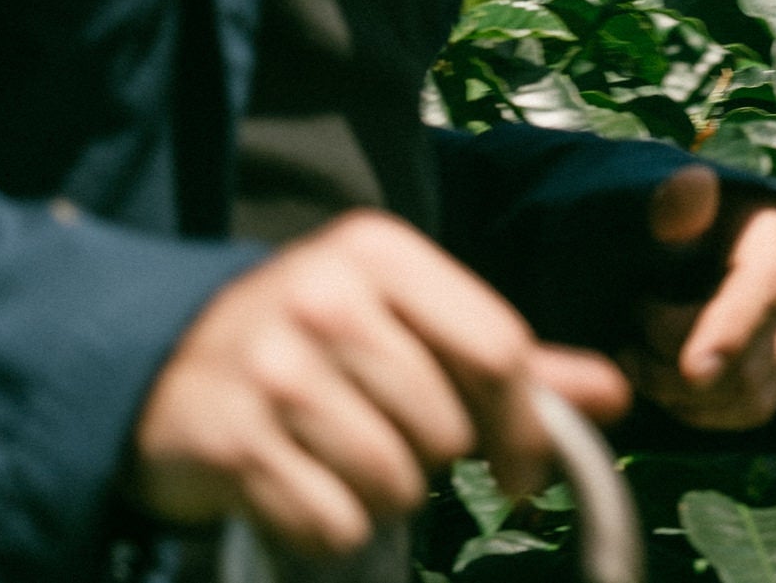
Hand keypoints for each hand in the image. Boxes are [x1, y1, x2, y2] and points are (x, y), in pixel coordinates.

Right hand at [134, 210, 629, 557]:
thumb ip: (508, 362)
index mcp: (378, 252)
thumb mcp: (406, 324)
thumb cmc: (313, 344)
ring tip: (337, 457)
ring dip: (379, 494)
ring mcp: (273, 370)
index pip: (498, 348)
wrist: (160, 363)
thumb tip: (616, 392)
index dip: (523, 426)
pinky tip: (294, 483)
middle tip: (384, 437)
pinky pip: (333, 523)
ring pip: (395, 483)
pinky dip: (325, 524)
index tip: (520, 470)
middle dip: (431, 456)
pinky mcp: (232, 443)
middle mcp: (325, 299)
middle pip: (446, 428)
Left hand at [624, 164, 775, 430]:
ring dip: (680, 392)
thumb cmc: (657, 216)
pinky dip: (695, 411)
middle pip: (755, 355)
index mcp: (775, 231)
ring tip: (632, 357)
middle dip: (676, 361)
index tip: (692, 369)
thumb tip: (693, 186)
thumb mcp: (661, 200)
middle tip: (626, 334)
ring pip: (753, 395)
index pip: (769, 287)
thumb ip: (674, 201)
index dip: (732, 330)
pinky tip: (655, 383)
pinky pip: (747, 414)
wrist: (660, 241)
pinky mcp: (773, 373)